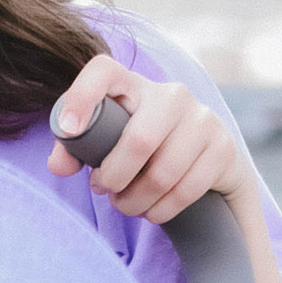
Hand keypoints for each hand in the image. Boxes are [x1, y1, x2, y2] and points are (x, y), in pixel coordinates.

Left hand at [46, 50, 246, 229]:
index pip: (104, 71)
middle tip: (104, 189)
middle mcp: (172, 95)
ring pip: (161, 174)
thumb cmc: (144, 145)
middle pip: (139, 142)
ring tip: (126, 204)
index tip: (70, 130)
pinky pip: (185, 192)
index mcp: (134, 86)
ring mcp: (202, 119)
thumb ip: (77, 150)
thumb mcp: (109, 141)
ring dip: (135, 201)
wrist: (209, 157)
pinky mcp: (223, 148)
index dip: (83, 96)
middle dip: (114, 178)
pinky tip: (151, 209)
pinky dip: (160, 211)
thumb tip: (58, 166)